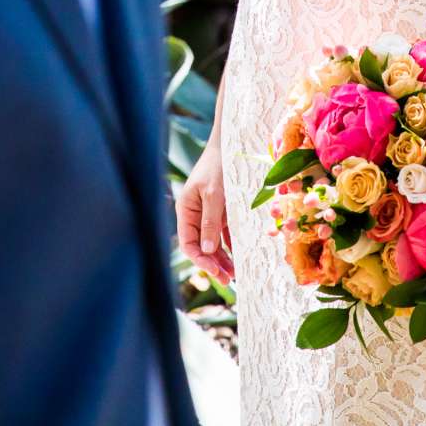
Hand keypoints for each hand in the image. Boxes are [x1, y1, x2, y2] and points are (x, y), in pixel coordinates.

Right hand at [173, 142, 231, 282]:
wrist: (230, 146)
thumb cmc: (218, 167)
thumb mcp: (214, 194)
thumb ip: (210, 221)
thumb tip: (207, 250)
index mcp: (186, 210)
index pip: (188, 243)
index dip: (200, 260)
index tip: (216, 271)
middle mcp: (195, 215)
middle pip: (201, 247)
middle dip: (213, 264)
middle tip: (229, 279)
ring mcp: (209, 214)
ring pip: (213, 244)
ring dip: (222, 259)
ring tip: (235, 274)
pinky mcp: (222, 212)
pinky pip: (225, 235)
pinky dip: (231, 247)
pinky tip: (239, 258)